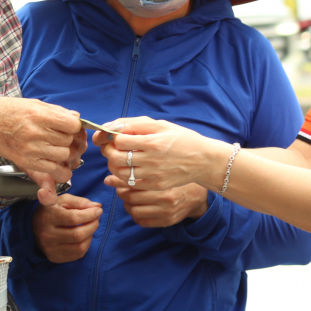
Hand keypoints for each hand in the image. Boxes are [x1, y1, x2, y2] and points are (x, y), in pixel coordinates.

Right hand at [0, 97, 84, 199]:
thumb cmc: (8, 111)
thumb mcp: (33, 104)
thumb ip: (56, 111)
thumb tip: (76, 117)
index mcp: (39, 115)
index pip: (72, 124)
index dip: (75, 126)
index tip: (71, 126)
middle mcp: (36, 133)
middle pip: (69, 141)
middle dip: (71, 140)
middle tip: (65, 138)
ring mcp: (31, 149)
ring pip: (64, 156)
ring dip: (66, 154)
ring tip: (60, 149)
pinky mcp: (26, 162)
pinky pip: (54, 171)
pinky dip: (61, 171)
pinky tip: (59, 165)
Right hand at [32, 194, 102, 262]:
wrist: (34, 227)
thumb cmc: (52, 210)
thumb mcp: (63, 200)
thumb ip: (80, 202)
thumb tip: (97, 206)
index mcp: (48, 217)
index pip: (74, 218)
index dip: (90, 214)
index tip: (98, 210)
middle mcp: (47, 235)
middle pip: (78, 235)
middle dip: (93, 226)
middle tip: (96, 219)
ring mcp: (50, 249)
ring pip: (80, 247)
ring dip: (90, 236)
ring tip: (90, 227)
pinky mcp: (54, 258)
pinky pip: (77, 255)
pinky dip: (85, 245)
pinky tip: (84, 237)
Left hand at [95, 117, 229, 191]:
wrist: (203, 160)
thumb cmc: (182, 139)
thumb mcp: (162, 125)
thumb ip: (137, 124)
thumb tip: (113, 126)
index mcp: (153, 142)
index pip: (120, 140)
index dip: (111, 137)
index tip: (113, 135)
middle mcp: (151, 160)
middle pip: (116, 157)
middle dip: (107, 151)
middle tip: (110, 147)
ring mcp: (153, 175)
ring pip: (120, 173)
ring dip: (113, 165)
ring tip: (118, 158)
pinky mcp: (155, 185)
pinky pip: (130, 184)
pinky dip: (123, 177)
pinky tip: (127, 169)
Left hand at [104, 175, 208, 227]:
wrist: (197, 192)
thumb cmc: (175, 175)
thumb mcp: (159, 165)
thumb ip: (136, 167)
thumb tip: (108, 178)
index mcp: (163, 181)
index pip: (130, 182)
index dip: (118, 180)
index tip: (113, 177)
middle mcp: (165, 198)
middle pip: (130, 197)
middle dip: (121, 191)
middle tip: (121, 187)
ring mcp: (166, 211)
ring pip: (134, 210)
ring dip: (127, 204)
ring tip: (129, 197)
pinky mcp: (167, 221)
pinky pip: (142, 221)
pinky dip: (135, 214)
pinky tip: (138, 206)